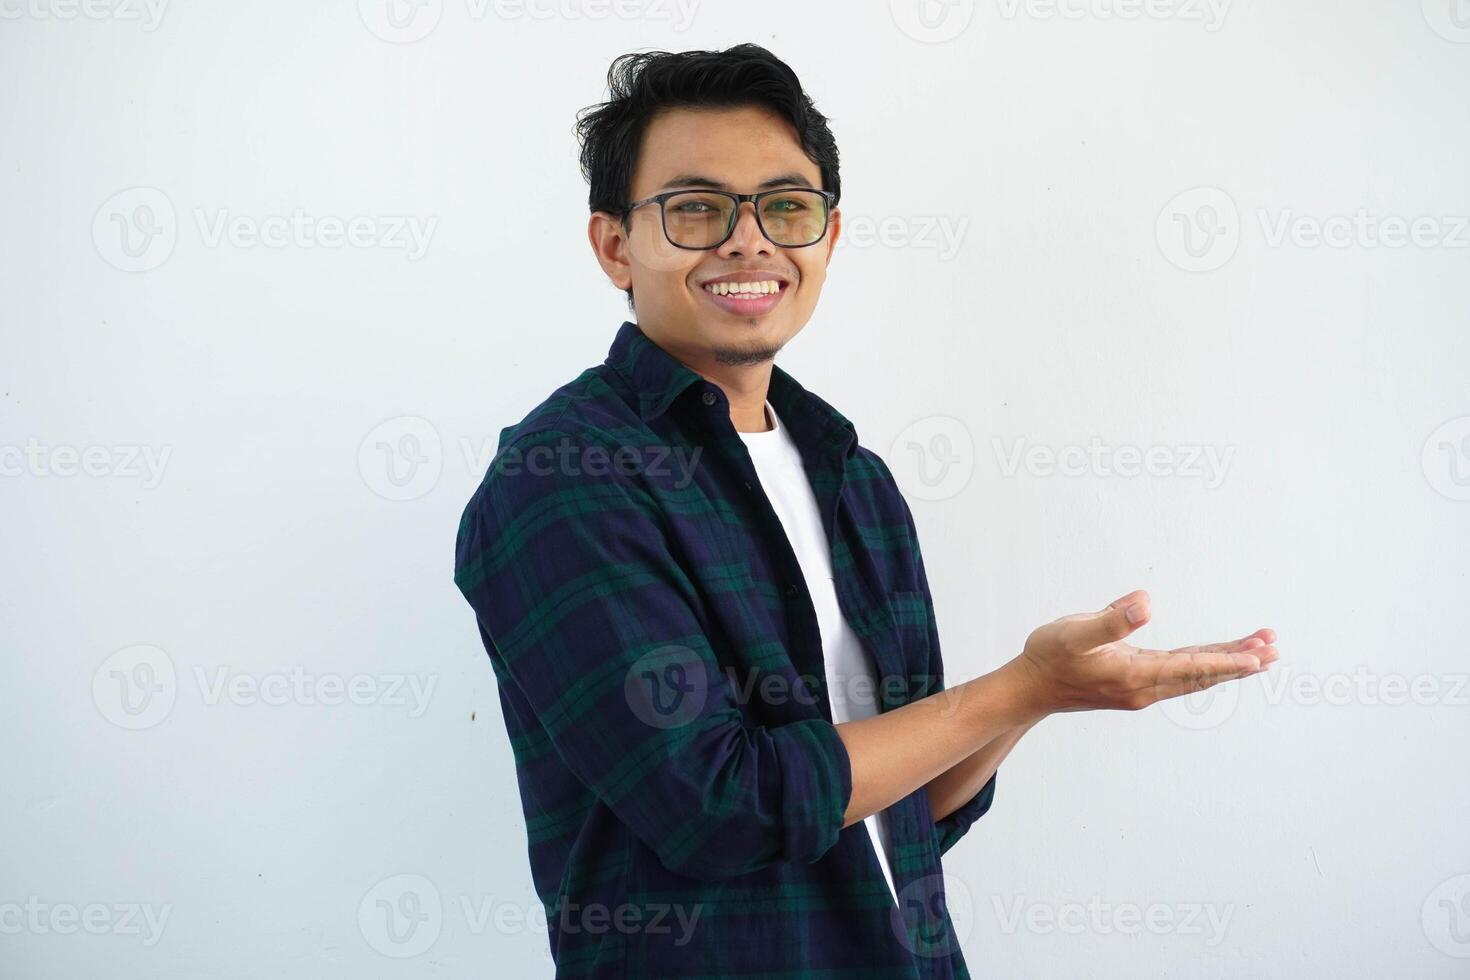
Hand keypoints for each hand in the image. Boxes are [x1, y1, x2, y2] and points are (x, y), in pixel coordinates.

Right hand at [1014, 590, 1278, 713]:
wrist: (1030, 689)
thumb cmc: (1048, 655)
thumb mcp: (1074, 631)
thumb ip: (1110, 618)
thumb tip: (1145, 602)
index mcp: (1136, 674)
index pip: (1193, 666)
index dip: (1228, 659)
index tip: (1261, 655)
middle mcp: (1145, 687)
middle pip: (1203, 674)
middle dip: (1240, 661)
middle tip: (1274, 647)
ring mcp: (1142, 688)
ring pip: (1195, 675)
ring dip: (1227, 662)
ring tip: (1259, 651)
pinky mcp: (1135, 685)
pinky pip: (1181, 674)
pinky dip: (1204, 664)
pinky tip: (1214, 655)